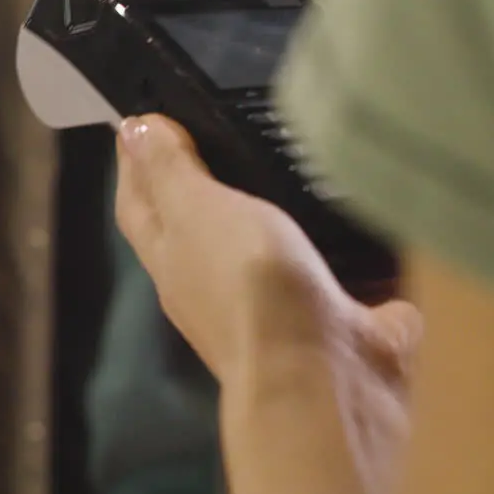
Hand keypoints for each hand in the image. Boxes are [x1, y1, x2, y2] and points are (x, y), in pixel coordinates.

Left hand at [114, 114, 420, 493]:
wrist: (327, 375)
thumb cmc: (247, 292)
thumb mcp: (196, 213)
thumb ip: (170, 172)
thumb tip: (133, 131)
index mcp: (172, 261)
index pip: (139, 204)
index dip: (136, 162)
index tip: (142, 118)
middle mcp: (216, 286)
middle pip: (199, 225)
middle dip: (205, 180)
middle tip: (220, 125)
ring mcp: (278, 303)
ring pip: (269, 248)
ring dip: (279, 211)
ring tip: (294, 155)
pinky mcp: (337, 315)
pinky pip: (336, 270)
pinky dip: (344, 244)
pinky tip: (361, 207)